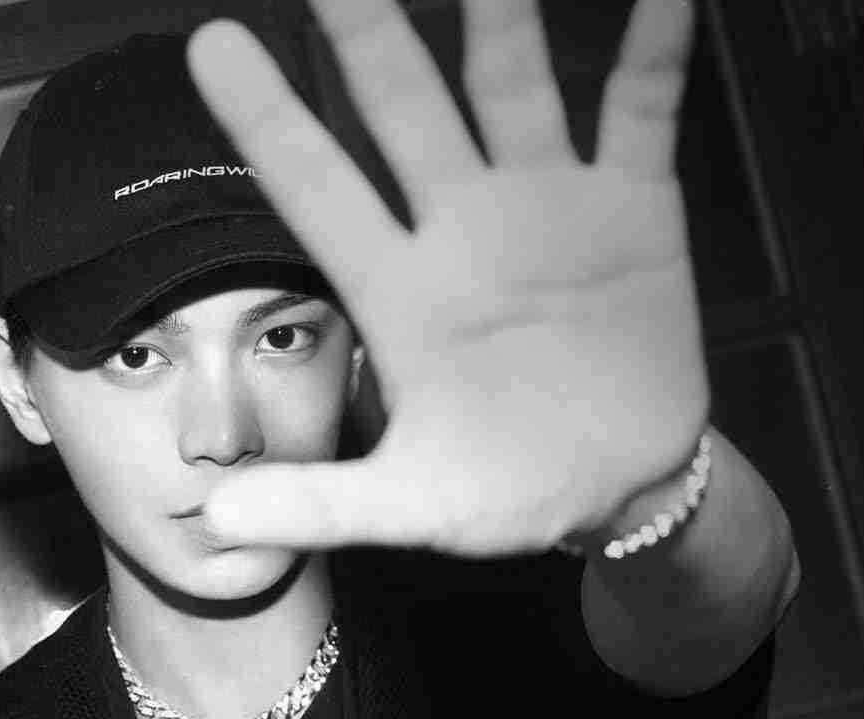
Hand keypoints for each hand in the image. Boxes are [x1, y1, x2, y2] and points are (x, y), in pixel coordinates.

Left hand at [187, 0, 707, 555]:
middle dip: (369, 32)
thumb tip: (212, 522)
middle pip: (403, 110)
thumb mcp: (412, 504)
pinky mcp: (633, 211)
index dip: (266, 119)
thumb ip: (320, 505)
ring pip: (512, 88)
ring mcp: (546, 207)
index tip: (210, 41)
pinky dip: (652, 55)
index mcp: (397, 288)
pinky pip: (640, 116)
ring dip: (500, 17)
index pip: (316, 186)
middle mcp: (460, 228)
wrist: (614, 487)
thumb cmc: (502, 492)